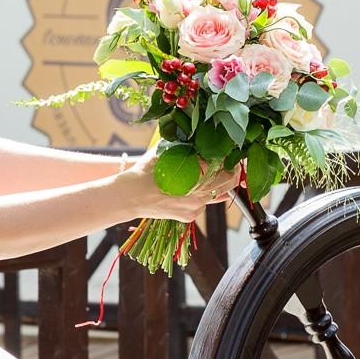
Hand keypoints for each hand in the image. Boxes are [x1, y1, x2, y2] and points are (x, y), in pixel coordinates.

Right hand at [119, 152, 239, 221]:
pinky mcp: (189, 217)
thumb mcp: (167, 152)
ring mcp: (195, 208)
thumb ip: (187, 146)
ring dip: (215, 183)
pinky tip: (190, 187)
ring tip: (203, 173)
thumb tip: (204, 140)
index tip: (229, 153)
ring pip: (216, 194)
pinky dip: (201, 195)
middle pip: (228, 183)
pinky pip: (203, 204)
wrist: (129, 196)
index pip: (226, 167)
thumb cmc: (146, 172)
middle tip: (228, 163)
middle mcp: (199, 196)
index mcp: (195, 177)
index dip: (230, 159)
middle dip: (230, 172)